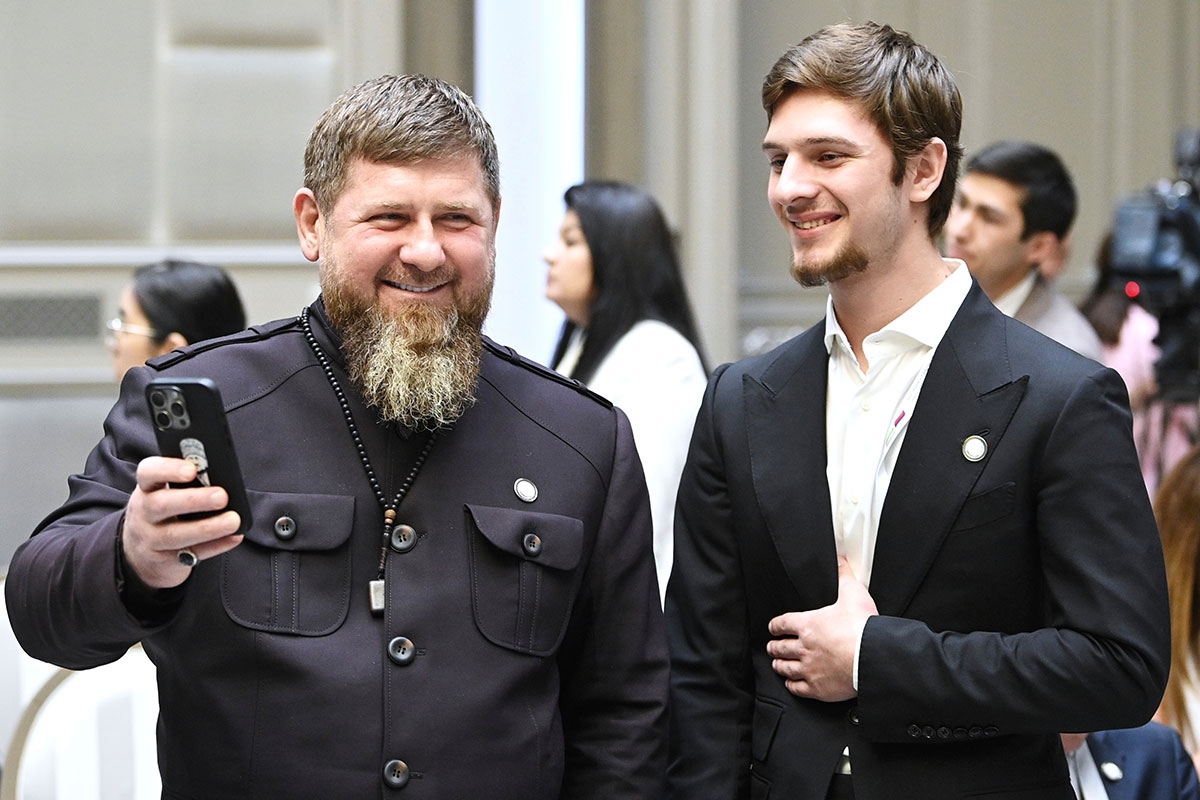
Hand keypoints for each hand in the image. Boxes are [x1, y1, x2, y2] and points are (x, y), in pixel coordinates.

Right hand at [122, 456, 244, 588]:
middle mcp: (143, 513)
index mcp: (146, 489)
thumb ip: (187, 484)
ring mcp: (150, 539)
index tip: (192, 470)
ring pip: (175, 534)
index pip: (148, 472)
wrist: (139, 555)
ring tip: (233, 520)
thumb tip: (223, 476)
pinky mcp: (164, 561)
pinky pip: (192, 555)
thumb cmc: (163, 513)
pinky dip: (216, 546)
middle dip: (194, 500)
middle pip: (162, 505)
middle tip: (222, 497)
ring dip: (208, 528)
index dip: (169, 469)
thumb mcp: (165, 493)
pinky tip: (234, 537)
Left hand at [766, 557, 877, 701]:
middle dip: (774, 646)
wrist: (872, 658)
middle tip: (772, 647)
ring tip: (777, 664)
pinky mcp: (818, 688)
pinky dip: (792, 685)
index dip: (775, 625)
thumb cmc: (862, 628)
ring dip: (780, 665)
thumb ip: (844, 576)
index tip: (773, 627)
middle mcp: (804, 647)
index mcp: (808, 624)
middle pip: (780, 647)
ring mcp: (809, 669)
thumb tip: (840, 561)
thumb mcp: (853, 594)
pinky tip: (791, 684)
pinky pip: (797, 688)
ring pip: (785, 668)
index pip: (782, 623)